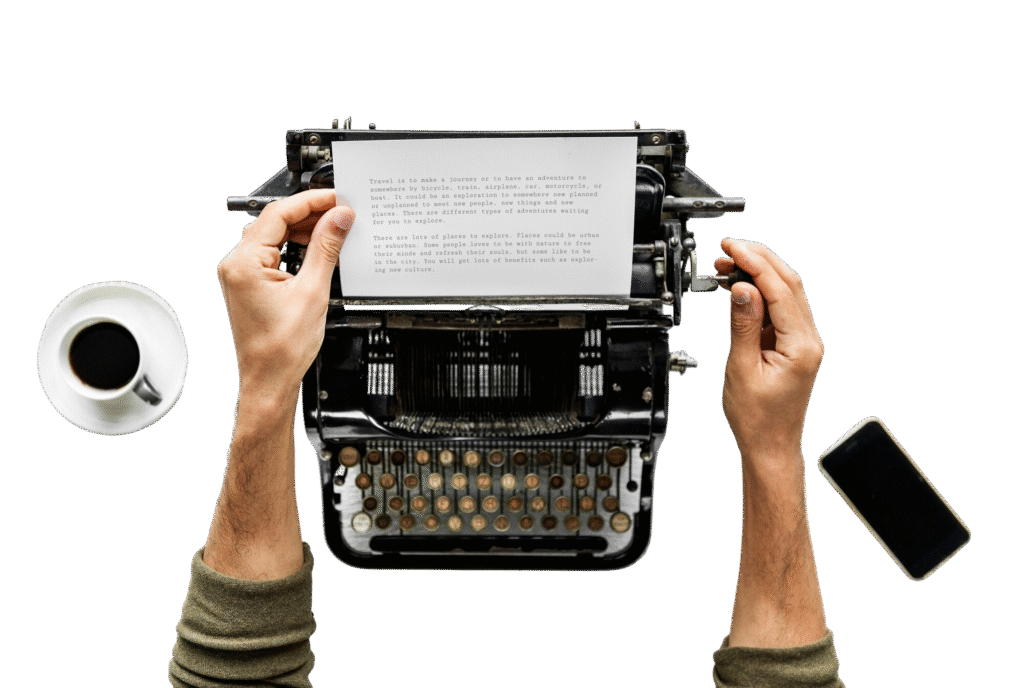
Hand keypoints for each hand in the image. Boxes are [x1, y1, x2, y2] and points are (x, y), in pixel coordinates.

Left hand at [218, 190, 354, 401]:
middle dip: (310, 214)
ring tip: (333, 228)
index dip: (311, 201)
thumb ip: (326, 248)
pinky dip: (296, 247)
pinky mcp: (250, 284)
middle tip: (340, 211)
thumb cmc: (281, 349)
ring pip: (274, 236)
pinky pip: (273, 253)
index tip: (335, 198)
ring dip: (304, 230)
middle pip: (275, 222)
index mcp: (244, 264)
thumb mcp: (313, 292)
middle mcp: (236, 265)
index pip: (278, 213)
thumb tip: (338, 219)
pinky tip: (316, 247)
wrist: (270, 380)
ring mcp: (241, 275)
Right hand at [715, 239, 823, 465]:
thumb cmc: (758, 418)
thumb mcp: (742, 368)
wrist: (769, 444)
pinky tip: (741, 288)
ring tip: (729, 265)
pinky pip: (779, 308)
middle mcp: (809, 340)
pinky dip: (760, 292)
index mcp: (801, 345)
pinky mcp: (794, 344)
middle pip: (788, 283)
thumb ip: (744, 325)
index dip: (754, 263)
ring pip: (785, 292)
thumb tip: (742, 289)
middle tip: (729, 249)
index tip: (732, 249)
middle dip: (758, 259)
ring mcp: (804, 341)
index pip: (779, 289)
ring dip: (758, 273)